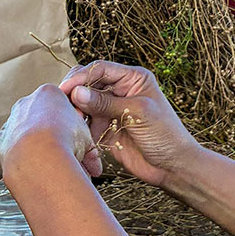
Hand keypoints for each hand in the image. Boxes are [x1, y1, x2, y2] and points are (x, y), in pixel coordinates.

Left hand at [0, 85, 100, 177]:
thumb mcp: (87, 138)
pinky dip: (21, 165)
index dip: (72, 128)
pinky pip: (10, 156)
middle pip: (41, 123)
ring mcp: (9, 125)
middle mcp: (24, 105)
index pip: (61, 108)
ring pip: (24, 140)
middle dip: (54, 141)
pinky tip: (32, 173)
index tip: (78, 143)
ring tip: (51, 171)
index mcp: (48, 94)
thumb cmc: (65, 141)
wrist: (39, 156)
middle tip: (67, 159)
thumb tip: (93, 163)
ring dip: (37, 154)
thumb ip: (88, 145)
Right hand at [59, 61, 201, 187]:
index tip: (66, 88)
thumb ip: (106, 103)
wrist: (171, 166)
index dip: (81, 76)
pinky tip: (74, 131)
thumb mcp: (137, 113)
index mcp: (132, 78)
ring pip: (82, 103)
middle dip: (74, 91)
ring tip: (70, 120)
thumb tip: (77, 92)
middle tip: (63, 104)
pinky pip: (84, 122)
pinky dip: (77, 125)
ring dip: (73, 110)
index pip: (100, 69)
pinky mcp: (104, 128)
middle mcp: (119, 90)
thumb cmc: (165, 134)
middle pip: (87, 83)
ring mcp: (110, 109)